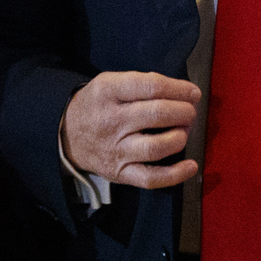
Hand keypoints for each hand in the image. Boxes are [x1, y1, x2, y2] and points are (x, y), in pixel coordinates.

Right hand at [61, 71, 198, 188]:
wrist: (67, 134)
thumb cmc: (99, 105)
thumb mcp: (110, 82)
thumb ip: (144, 83)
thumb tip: (184, 93)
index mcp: (108, 92)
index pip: (151, 86)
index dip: (179, 89)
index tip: (193, 93)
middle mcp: (111, 121)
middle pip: (157, 115)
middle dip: (183, 112)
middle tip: (189, 112)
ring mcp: (116, 149)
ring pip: (156, 147)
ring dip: (180, 137)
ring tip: (184, 131)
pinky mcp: (120, 173)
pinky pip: (151, 178)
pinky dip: (175, 175)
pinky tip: (191, 166)